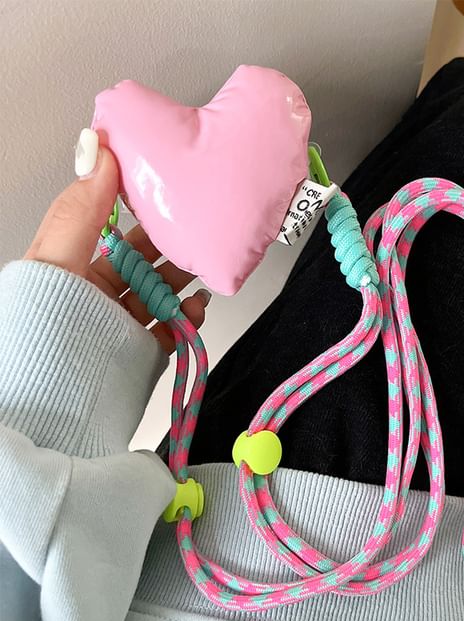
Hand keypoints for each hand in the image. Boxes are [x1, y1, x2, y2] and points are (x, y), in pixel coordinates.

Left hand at [23, 130, 208, 353]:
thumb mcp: (56, 262)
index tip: (163, 193)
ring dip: (184, 280)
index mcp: (72, 269)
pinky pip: (174, 328)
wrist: (56, 410)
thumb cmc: (44, 333)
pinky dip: (190, 317)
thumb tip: (96, 149)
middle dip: (169, 246)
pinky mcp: (143, 351)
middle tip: (193, 230)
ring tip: (203, 265)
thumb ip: (79, 211)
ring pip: (161, 294)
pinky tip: (197, 307)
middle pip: (141, 263)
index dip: (136, 212)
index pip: (109, 232)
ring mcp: (122, 325)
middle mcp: (98, 296)